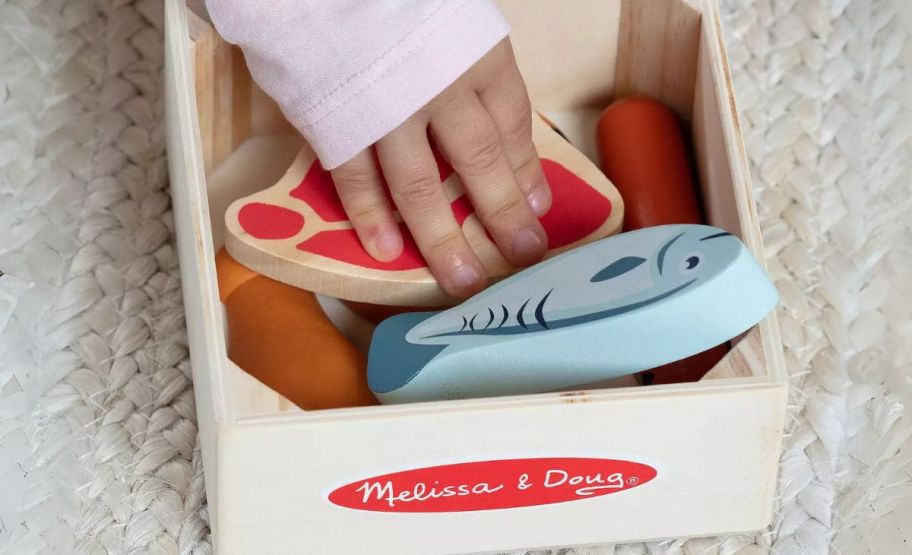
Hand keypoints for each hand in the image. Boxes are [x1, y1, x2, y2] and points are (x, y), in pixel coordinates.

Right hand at [330, 38, 551, 298]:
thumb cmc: (398, 2)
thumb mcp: (456, 23)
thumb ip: (482, 78)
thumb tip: (509, 143)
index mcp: (476, 55)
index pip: (512, 125)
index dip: (526, 172)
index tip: (538, 210)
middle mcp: (439, 87)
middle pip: (479, 164)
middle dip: (502, 218)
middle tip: (522, 258)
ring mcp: (386, 109)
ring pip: (419, 186)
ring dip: (441, 238)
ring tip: (462, 279)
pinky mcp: (337, 122)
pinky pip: (355, 179)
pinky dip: (370, 217)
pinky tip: (387, 252)